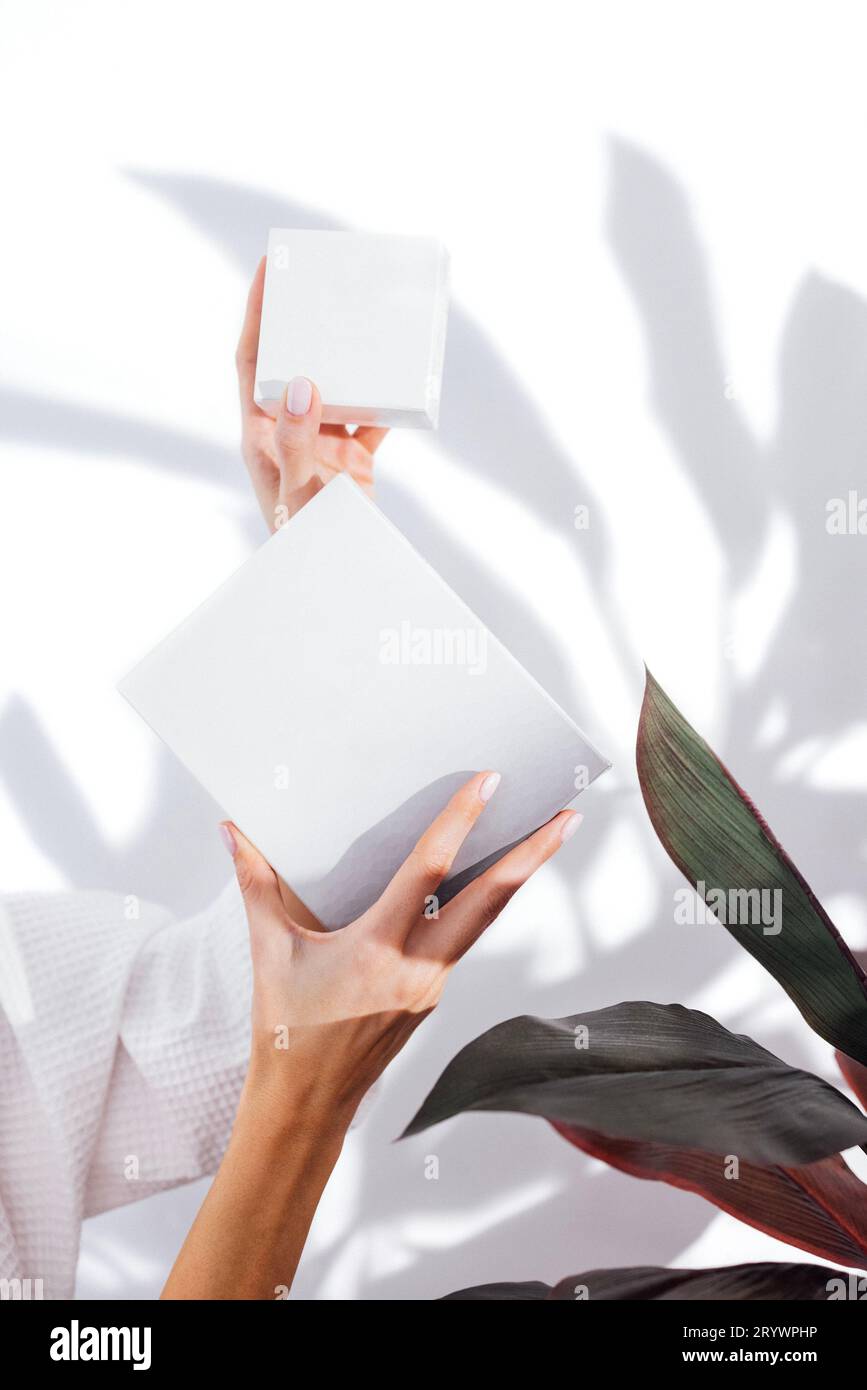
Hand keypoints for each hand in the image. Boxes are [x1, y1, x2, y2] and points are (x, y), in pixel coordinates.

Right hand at [221, 772, 581, 1128]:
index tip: (488, 783)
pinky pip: (462, 941)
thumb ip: (256, 885)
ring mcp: (432, 986)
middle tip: (569, 814)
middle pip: (490, 902)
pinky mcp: (432, 996)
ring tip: (548, 837)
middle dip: (533, 856)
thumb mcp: (269, 952)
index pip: (428, 871)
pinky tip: (484, 882)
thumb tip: (231, 831)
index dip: (459, 822)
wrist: (306, 1104)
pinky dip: (480, 907)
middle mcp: (418, 968)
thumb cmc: (286, 1029)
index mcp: (378, 949)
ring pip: (485, 921)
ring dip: (518, 879)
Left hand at [235, 258, 387, 530]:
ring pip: (333, 386)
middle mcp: (288, 432)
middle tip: (320, 280)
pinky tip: (403, 381)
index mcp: (260, 433)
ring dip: (347, 357)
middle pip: (291, 363)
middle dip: (304, 323)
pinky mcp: (351, 462)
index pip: (252, 360)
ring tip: (363, 319)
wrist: (334, 579)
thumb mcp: (298, 491)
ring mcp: (321, 445)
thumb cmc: (305, 542)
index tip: (267, 269)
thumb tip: (303, 383)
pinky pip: (370, 420)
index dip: (256, 314)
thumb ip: (296, 441)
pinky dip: (386, 402)